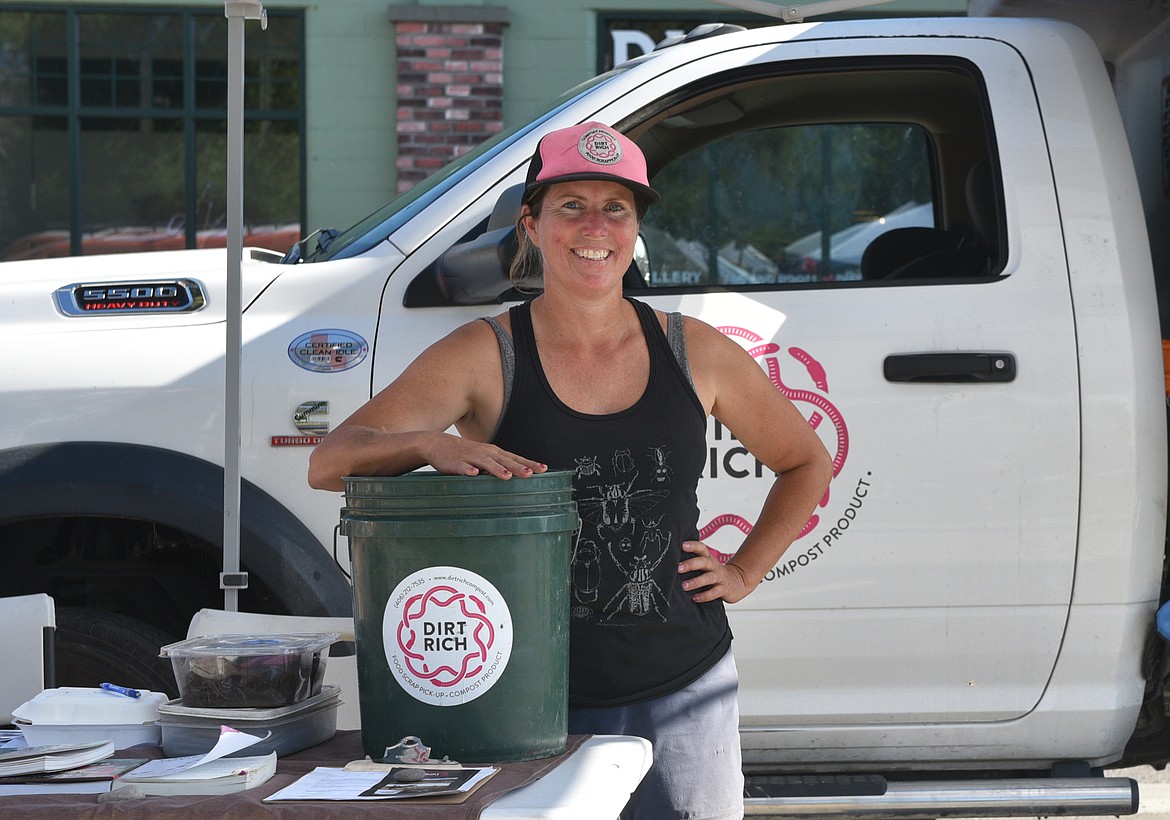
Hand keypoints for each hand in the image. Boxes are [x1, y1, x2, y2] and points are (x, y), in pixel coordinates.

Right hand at [419, 432, 546, 479]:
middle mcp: (484, 453)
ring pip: (485, 463)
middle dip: (517, 467)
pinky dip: (467, 470)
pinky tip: (473, 474)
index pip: (514, 458)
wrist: (435, 443)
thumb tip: (516, 477)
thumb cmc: (464, 453)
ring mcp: (469, 457)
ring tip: (507, 476)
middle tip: (531, 474)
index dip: (529, 463)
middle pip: (504, 461)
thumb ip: (498, 466)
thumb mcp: (483, 458)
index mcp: (493, 453)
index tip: (544, 469)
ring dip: (496, 469)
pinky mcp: (454, 463)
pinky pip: (462, 467)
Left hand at [678, 540, 754, 603]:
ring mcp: (720, 578)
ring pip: (708, 578)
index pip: (701, 548)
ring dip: (696, 582)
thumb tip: (671, 561)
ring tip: (684, 586)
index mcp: (709, 558)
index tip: (682, 545)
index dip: (693, 546)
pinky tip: (695, 598)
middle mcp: (714, 566)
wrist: (738, 581)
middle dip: (691, 564)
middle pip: (704, 562)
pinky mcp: (724, 589)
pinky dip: (705, 595)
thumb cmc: (715, 573)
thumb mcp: (707, 564)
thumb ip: (693, 562)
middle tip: (678, 568)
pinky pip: (715, 592)